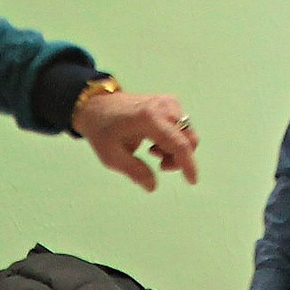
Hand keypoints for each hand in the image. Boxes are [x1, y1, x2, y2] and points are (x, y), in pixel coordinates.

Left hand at [74, 90, 198, 191]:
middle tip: (160, 165)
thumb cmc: (103, 131)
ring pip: (187, 134)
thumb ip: (134, 172)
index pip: (179, 143)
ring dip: (175, 150)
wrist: (98, 106)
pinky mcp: (170, 103)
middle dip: (179, 159)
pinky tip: (155, 142)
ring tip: (152, 152)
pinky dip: (173, 140)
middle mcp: (164, 107)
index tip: (191, 181)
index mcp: (149, 119)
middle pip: (188, 139)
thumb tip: (152, 186)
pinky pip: (182, 128)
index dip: (188, 164)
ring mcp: (169, 102)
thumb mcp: (112, 157)